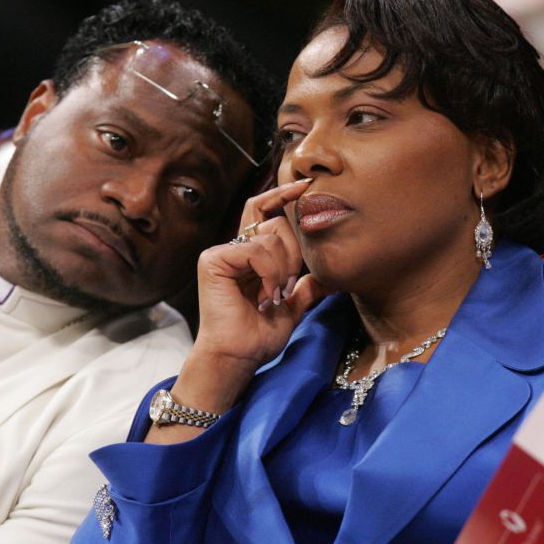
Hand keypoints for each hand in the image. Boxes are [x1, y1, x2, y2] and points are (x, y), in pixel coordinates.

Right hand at [192, 178, 327, 365]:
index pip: (265, 212)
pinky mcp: (213, 259)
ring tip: (274, 297)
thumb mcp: (292, 308)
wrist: (238, 357)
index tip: (308, 186)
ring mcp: (221, 252)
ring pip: (269, 237)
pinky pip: (256, 250)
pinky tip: (265, 295)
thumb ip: (306, 288)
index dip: (284, 195)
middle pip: (274, 222)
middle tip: (289, 287)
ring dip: (283, 270)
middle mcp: (233, 248)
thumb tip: (330, 278)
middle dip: (294, 253)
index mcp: (249, 255)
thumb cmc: (258, 337)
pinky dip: (269, 273)